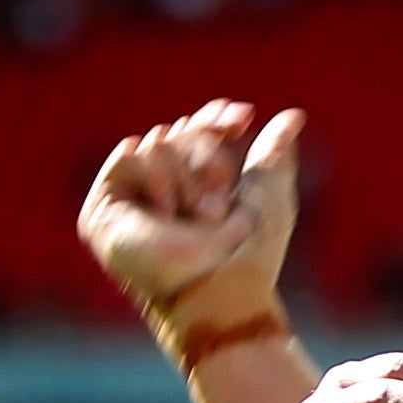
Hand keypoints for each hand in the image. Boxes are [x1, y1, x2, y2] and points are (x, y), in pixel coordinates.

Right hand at [78, 99, 302, 360]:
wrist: (218, 286)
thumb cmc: (252, 254)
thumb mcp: (269, 196)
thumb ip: (274, 153)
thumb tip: (295, 116)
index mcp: (204, 184)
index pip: (202, 130)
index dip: (218, 118)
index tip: (242, 117)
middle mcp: (169, 187)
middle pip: (183, 132)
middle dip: (209, 157)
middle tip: (221, 195)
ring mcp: (136, 195)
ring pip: (160, 141)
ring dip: (187, 177)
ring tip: (198, 217)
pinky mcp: (107, 205)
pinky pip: (131, 154)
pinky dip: (155, 176)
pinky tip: (166, 209)